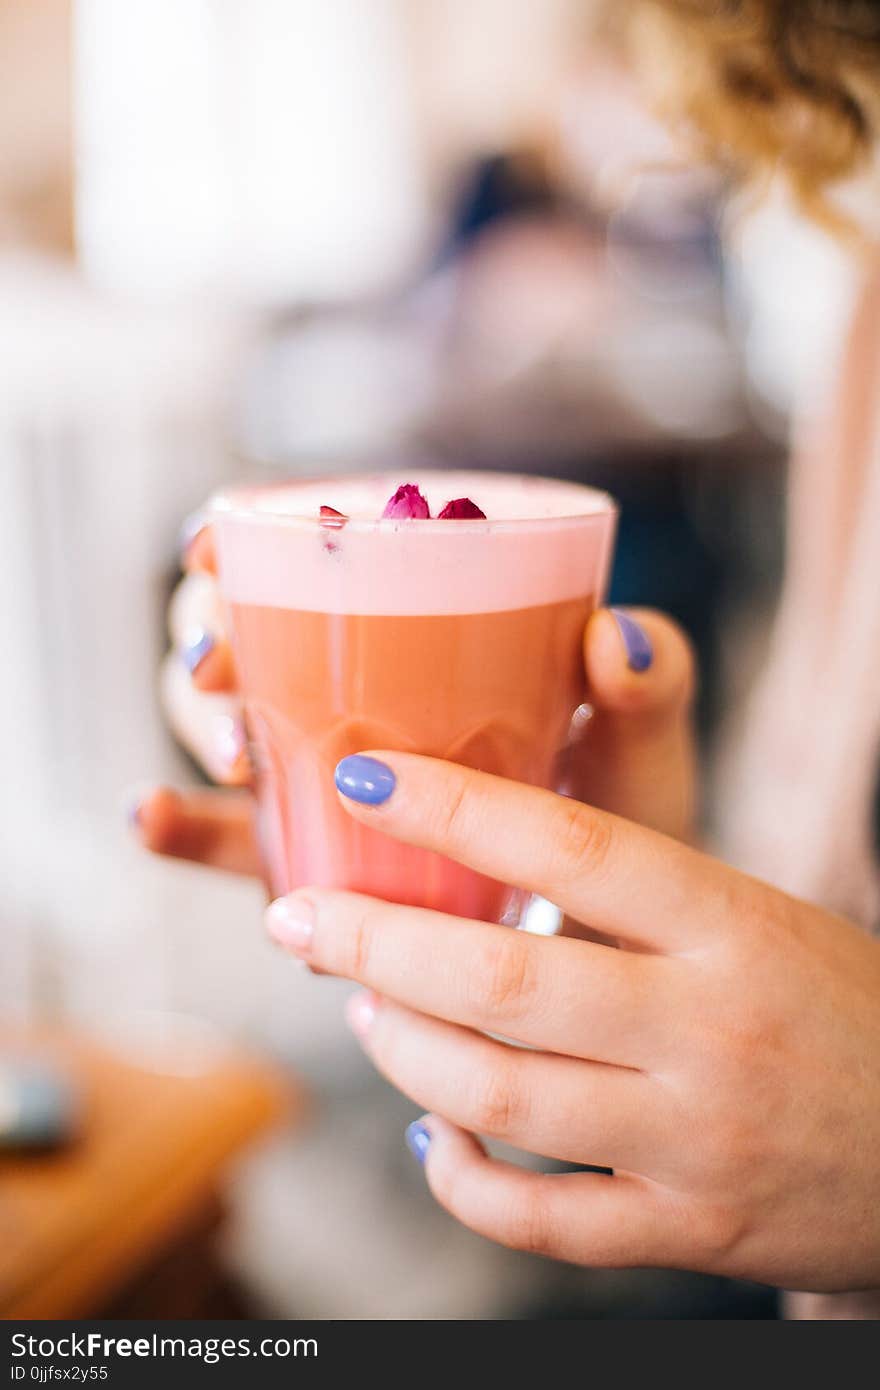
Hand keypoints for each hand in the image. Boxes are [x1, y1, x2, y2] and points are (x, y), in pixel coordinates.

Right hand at [131, 525, 696, 864]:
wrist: (613, 942)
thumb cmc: (624, 821)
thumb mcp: (640, 750)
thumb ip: (650, 689)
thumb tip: (617, 639)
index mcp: (422, 632)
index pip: (312, 561)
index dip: (243, 544)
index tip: (211, 547)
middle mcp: (354, 690)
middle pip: (239, 631)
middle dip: (206, 639)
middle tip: (224, 670)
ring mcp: (320, 774)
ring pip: (218, 724)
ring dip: (198, 725)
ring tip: (240, 755)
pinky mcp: (307, 855)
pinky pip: (229, 838)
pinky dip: (179, 824)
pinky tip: (148, 817)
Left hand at [265, 752, 879, 1292]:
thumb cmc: (834, 1004)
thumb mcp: (755, 917)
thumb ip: (635, 892)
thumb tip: (476, 847)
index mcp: (730, 924)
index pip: (570, 847)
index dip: (451, 809)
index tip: (361, 782)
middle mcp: (710, 1026)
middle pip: (503, 978)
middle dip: (373, 942)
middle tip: (297, 918)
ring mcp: (697, 1138)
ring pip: (501, 1098)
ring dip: (402, 1051)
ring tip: (361, 1008)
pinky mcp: (690, 1231)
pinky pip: (539, 1218)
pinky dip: (461, 1178)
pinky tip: (432, 1136)